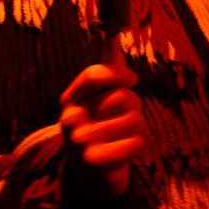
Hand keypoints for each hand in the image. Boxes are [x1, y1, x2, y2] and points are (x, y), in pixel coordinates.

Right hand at [59, 59, 146, 197]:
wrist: (88, 173)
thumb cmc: (99, 126)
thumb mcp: (97, 98)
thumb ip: (107, 69)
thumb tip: (113, 34)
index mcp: (70, 99)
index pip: (96, 73)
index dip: (121, 74)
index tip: (132, 80)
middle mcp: (70, 118)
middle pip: (123, 97)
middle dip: (134, 106)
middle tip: (123, 119)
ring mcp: (80, 141)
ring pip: (135, 119)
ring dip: (138, 128)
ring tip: (122, 136)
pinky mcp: (95, 161)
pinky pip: (137, 142)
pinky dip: (138, 145)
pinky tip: (125, 150)